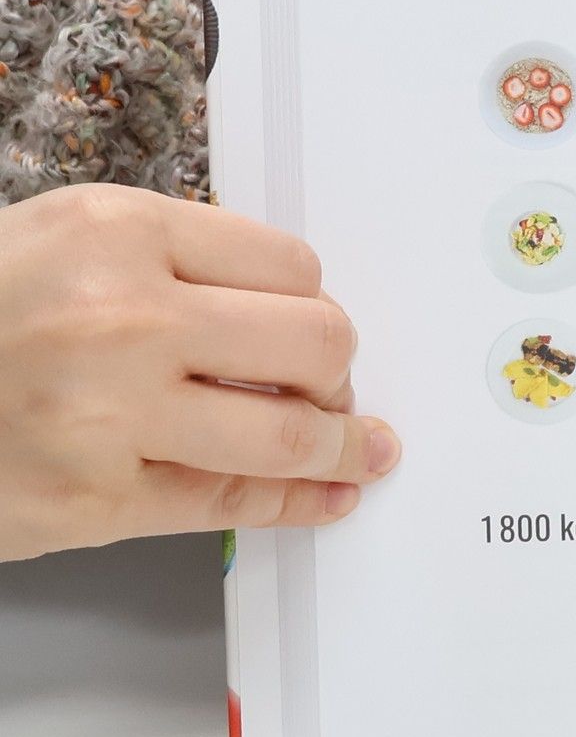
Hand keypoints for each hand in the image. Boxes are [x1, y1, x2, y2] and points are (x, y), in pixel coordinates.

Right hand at [0, 186, 399, 560]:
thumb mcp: (60, 241)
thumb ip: (171, 262)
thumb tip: (287, 308)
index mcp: (118, 233)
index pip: (292, 268)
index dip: (312, 305)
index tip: (311, 329)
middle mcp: (123, 316)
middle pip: (314, 341)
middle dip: (337, 370)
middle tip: (330, 386)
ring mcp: (111, 413)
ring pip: (290, 432)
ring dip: (340, 443)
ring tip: (356, 446)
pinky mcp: (98, 498)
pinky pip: (233, 503)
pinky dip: (301, 501)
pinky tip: (331, 495)